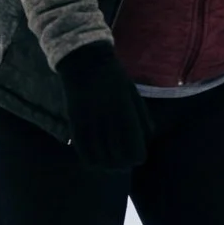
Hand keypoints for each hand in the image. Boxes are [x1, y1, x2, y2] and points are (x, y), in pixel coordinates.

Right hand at [55, 40, 155, 168]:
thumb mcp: (135, 96)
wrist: (86, 61)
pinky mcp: (76, 123)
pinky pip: (84, 152)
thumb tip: (147, 140)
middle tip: (121, 158)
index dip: (136, 156)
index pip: (136, 154)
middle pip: (120, 161)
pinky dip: (90, 159)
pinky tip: (94, 155)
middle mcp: (110, 122)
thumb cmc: (115, 78)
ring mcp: (92, 123)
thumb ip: (143, 119)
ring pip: (101, 161)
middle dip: (122, 163)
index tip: (135, 152)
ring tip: (108, 158)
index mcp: (128, 115)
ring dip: (106, 163)